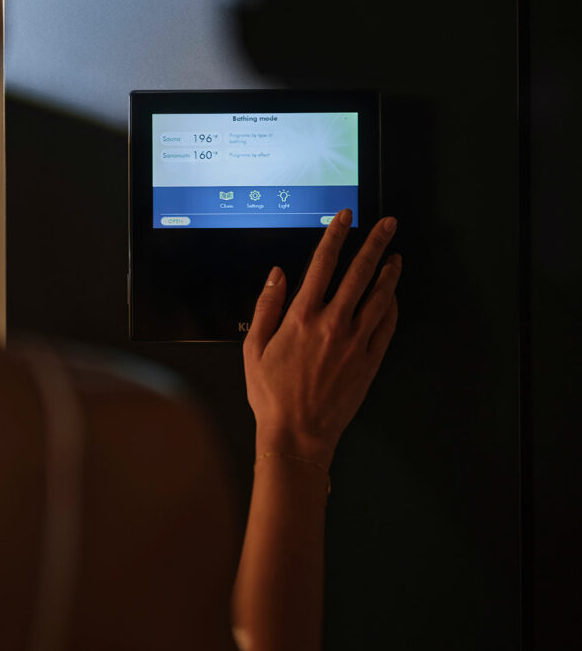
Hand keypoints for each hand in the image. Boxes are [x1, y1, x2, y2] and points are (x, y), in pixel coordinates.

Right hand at [243, 209, 400, 467]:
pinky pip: (387, 326)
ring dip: (390, 272)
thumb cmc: (271, 394)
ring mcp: (356, 342)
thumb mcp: (253, 348)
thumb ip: (266, 307)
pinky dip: (392, 307)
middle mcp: (333, 323)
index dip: (335, 235)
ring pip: (380, 297)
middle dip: (375, 243)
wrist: (297, 434)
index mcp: (302, 316)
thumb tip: (276, 275)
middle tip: (388, 224)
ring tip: (396, 256)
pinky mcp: (370, 361)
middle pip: (360, 272)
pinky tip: (393, 296)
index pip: (323, 263)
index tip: (346, 216)